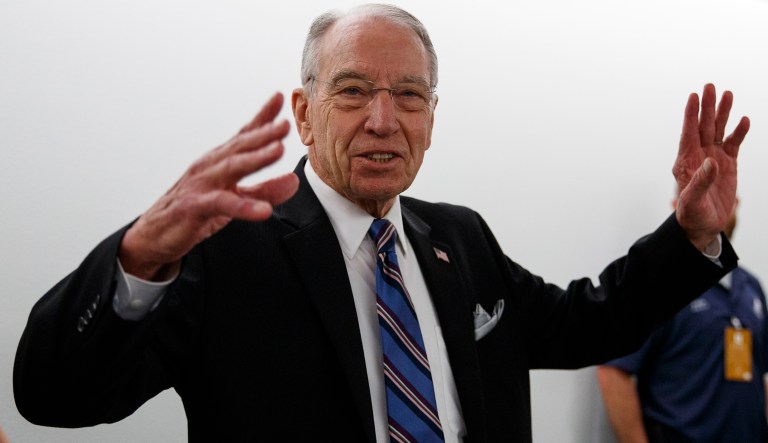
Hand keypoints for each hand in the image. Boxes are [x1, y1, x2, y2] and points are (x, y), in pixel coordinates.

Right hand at [119, 92, 298, 279]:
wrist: (155, 235)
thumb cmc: (194, 210)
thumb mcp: (234, 199)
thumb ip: (264, 190)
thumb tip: (293, 180)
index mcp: (220, 162)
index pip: (243, 135)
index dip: (262, 117)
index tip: (280, 98)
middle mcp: (210, 167)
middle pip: (240, 146)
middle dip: (264, 133)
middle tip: (286, 124)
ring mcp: (200, 184)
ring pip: (231, 167)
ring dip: (256, 157)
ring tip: (279, 150)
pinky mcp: (193, 207)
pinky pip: (221, 204)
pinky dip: (244, 207)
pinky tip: (264, 210)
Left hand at [673, 83, 748, 252]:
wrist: (703, 226)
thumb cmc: (692, 215)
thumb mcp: (693, 201)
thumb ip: (701, 181)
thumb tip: (711, 163)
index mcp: (685, 161)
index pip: (688, 133)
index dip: (691, 115)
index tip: (693, 96)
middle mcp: (698, 156)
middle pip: (703, 126)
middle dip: (707, 107)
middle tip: (710, 86)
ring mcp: (713, 158)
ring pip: (718, 131)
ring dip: (722, 113)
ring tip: (727, 94)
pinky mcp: (727, 165)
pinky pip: (733, 143)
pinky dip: (739, 132)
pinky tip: (743, 120)